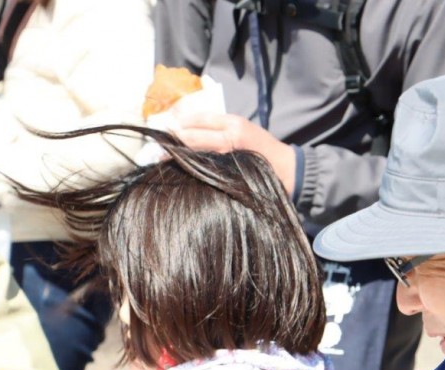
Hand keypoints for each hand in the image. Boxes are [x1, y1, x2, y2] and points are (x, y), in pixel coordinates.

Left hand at [168, 103, 296, 195]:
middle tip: (159, 144)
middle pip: (193, 137)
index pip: (200, 119)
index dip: (181, 121)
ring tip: (163, 157)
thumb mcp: (243, 128)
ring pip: (196, 154)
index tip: (168, 123)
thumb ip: (220, 126)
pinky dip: (191, 169)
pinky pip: (205, 170)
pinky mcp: (228, 174)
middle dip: (174, 140)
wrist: (285, 170)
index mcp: (233, 124)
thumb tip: (188, 124)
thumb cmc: (262, 147)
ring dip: (178, 156)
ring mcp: (229, 158)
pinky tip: (181, 170)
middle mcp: (230, 138)